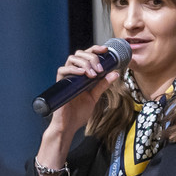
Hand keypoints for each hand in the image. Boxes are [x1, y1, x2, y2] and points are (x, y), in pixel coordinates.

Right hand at [37, 45, 119, 171]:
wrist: (69, 125)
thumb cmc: (79, 113)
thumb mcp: (94, 96)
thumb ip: (103, 84)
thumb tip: (115, 73)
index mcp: (82, 74)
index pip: (87, 55)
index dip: (95, 49)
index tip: (105, 50)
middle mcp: (73, 73)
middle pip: (80, 54)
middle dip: (92, 57)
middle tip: (100, 69)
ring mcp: (66, 77)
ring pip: (72, 59)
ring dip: (85, 62)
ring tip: (93, 74)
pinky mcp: (60, 83)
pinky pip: (63, 70)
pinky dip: (73, 69)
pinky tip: (82, 73)